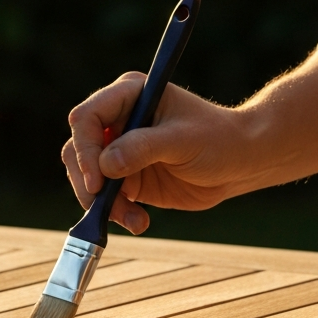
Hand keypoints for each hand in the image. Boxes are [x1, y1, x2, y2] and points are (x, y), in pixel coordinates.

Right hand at [61, 72, 251, 234]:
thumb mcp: (182, 140)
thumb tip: (105, 164)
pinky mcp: (126, 177)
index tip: (98, 181)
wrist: (239, 163)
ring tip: (132, 218)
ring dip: (102, 203)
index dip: (86, 150)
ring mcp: (119, 150)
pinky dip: (116, 213)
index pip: (87, 118)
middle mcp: (117, 121)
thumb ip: (143, 148)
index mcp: (129, 96)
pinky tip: (138, 222)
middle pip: (78, 150)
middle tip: (105, 206)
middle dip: (88, 182)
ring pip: (87, 178)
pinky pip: (105, 198)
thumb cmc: (218, 138)